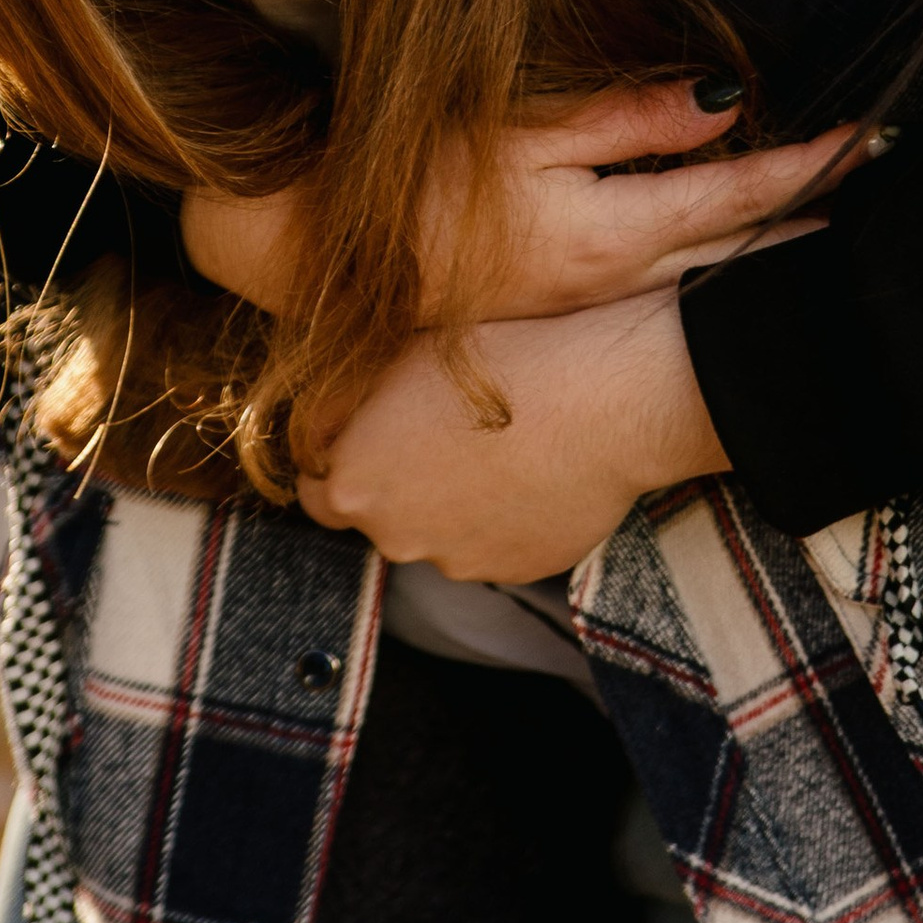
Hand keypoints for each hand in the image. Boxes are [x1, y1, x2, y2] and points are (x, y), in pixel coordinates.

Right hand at [183, 82, 865, 324]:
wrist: (328, 257)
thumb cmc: (414, 183)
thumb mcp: (521, 132)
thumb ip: (627, 117)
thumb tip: (724, 99)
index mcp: (608, 236)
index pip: (734, 197)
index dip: (807, 166)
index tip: (870, 138)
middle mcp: (612, 283)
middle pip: (736, 248)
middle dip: (808, 213)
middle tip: (878, 182)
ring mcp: (586, 302)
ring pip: (703, 274)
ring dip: (768, 242)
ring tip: (828, 216)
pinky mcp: (562, 305)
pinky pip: (661, 284)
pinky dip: (712, 261)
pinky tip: (728, 244)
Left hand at [297, 290, 728, 580]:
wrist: (605, 397)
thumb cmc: (505, 355)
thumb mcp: (402, 352)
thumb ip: (347, 400)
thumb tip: (324, 416)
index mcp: (354, 484)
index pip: (316, 490)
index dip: (343, 455)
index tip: (374, 428)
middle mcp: (397, 537)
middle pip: (382, 513)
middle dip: (402, 478)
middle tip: (444, 426)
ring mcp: (459, 561)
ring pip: (441, 530)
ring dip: (456, 499)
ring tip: (502, 441)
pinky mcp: (516, 570)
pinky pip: (496, 541)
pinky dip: (506, 514)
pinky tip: (535, 467)